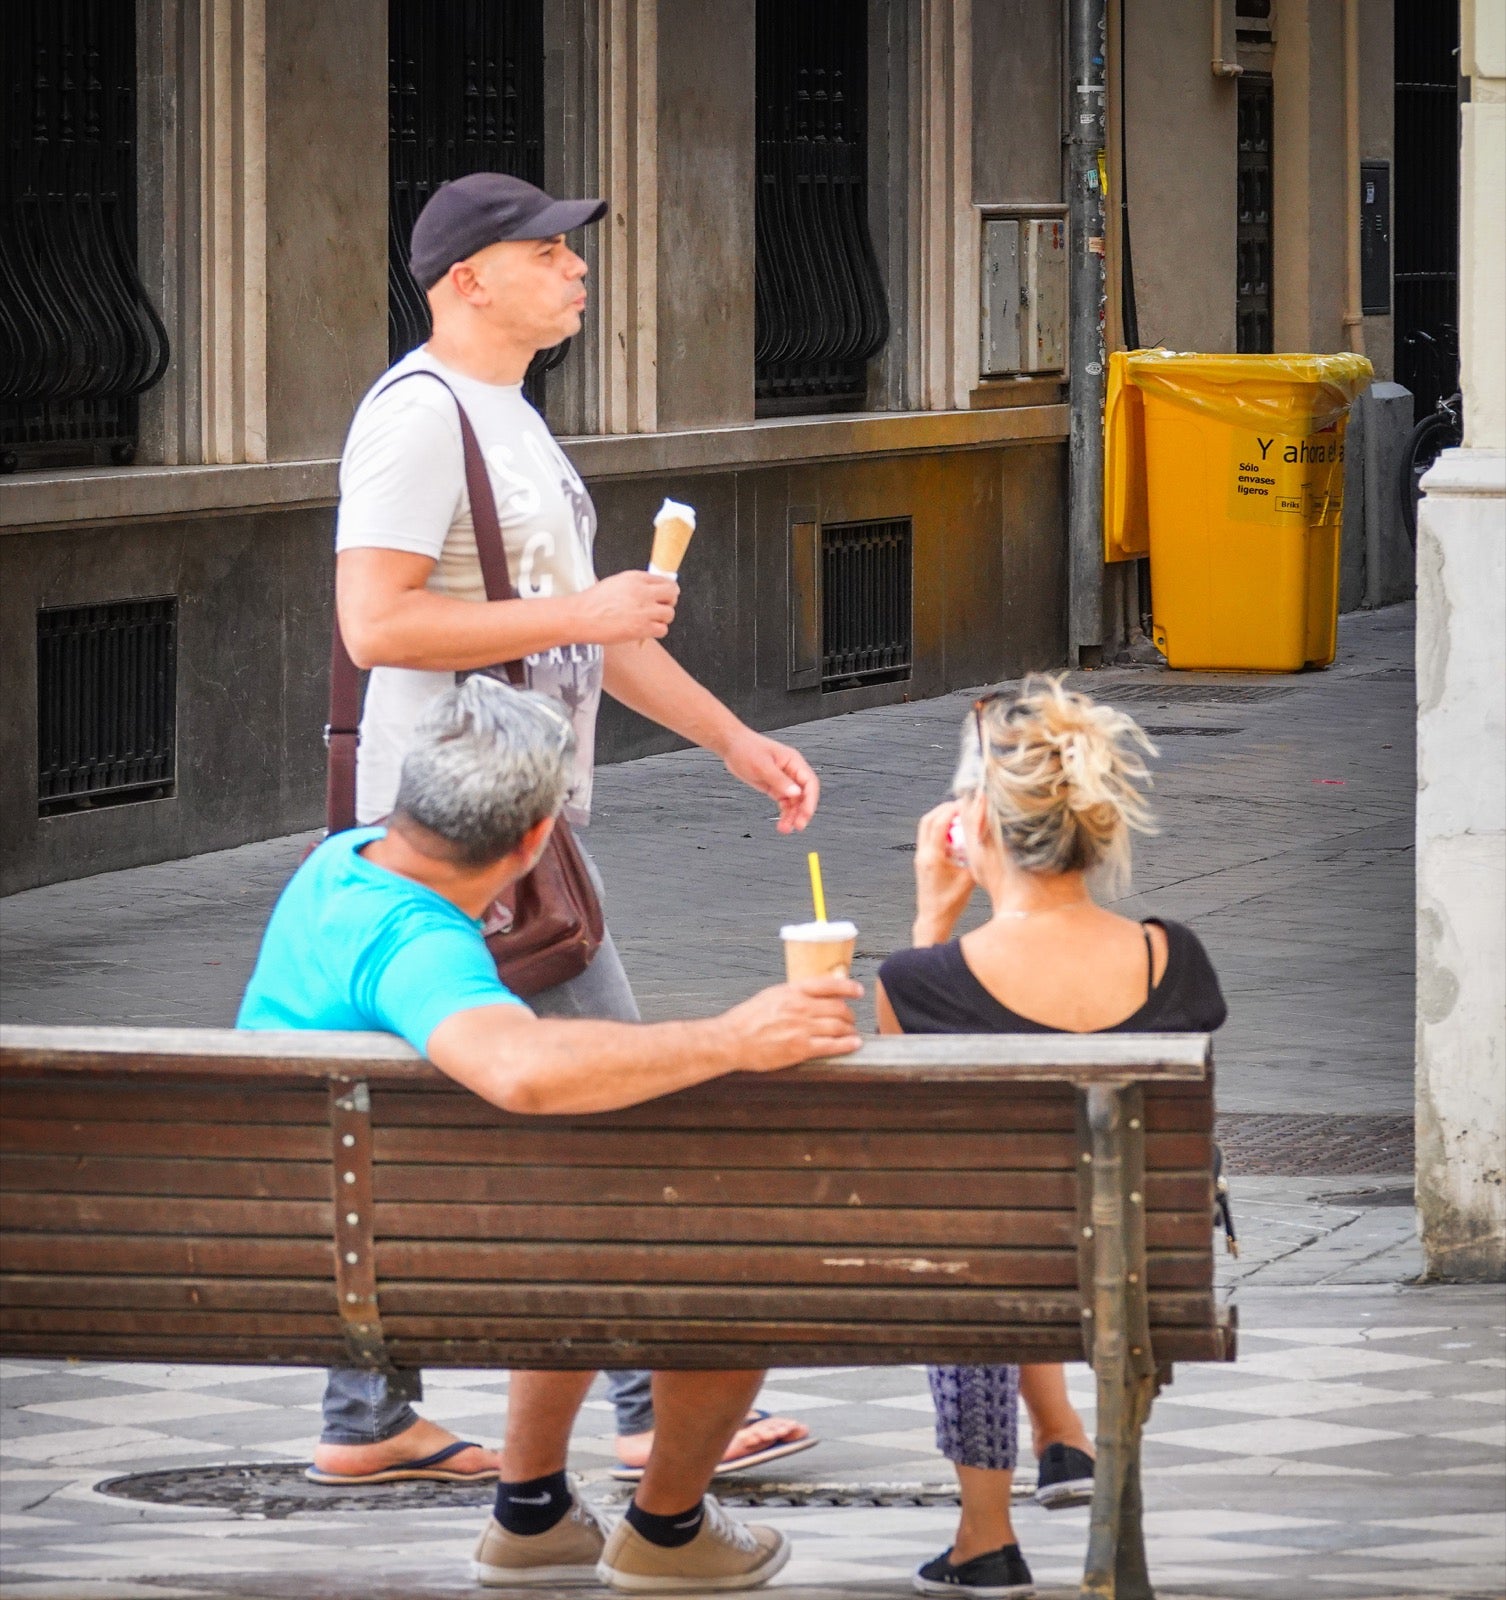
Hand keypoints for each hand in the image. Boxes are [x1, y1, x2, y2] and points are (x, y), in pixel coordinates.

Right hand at [573, 571, 678, 644]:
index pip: (664, 580)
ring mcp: (644, 610)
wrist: (581, 617)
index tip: (666, 595)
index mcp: (635, 578)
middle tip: (661, 608)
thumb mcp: (615, 583)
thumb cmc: (592, 602)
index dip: (667, 590)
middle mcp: (642, 592)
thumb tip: (650, 590)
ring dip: (662, 619)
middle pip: (672, 594)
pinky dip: (656, 631)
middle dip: (669, 602)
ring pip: (669, 614)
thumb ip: (635, 585)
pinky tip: (646, 630)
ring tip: (650, 621)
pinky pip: (662, 629)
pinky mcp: (642, 627)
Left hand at [721, 727, 819, 832]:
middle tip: (798, 826)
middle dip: (803, 811)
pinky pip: (785, 803)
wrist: (731, 746)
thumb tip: (795, 792)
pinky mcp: (775, 787)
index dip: (810, 799)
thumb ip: (779, 780)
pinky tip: (782, 824)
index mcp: (793, 761)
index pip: (809, 782)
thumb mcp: (762, 765)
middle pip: (804, 794)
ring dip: (792, 816)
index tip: (806, 814)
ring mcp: (784, 780)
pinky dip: (784, 814)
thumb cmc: (746, 748)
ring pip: (795, 802)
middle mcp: (792, 771)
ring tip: (785, 829)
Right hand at [721, 975, 863, 1069]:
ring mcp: (801, 1028)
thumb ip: (794, 993)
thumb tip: (815, 993)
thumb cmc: (748, 1018)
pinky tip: (854, 1044)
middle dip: (849, 1015)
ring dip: (850, 1030)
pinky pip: (831, 1046)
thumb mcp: (772, 995)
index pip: (829, 984)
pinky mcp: (800, 1049)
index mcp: (793, 991)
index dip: (848, 987)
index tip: (858, 991)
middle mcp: (800, 1007)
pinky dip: (847, 1045)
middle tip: (851, 1020)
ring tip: (852, 1034)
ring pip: (838, 1026)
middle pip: (838, 1008)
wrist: (732, 1039)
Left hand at [914, 801, 975, 942]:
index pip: (939, 823)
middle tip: (961, 805)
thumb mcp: (970, 878)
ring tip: (958, 816)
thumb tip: (990, 839)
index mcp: (933, 857)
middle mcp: (923, 854)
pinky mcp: (922, 860)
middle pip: (928, 820)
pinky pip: (927, 837)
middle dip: (944, 809)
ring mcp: (920, 857)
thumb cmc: (951, 902)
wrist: (933, 917)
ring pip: (925, 827)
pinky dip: (939, 829)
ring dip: (940, 817)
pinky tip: (954, 833)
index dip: (953, 809)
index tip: (966, 803)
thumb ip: (977, 857)